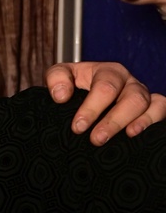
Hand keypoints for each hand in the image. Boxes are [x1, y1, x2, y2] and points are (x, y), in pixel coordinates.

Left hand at [46, 61, 165, 144]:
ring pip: (144, 103)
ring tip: (120, 137)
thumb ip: (57, 78)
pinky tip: (135, 133)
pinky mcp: (153, 108)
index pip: (104, 86)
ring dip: (132, 122)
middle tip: (96, 139)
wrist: (86, 101)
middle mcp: (127, 82)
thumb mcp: (62, 76)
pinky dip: (151, 120)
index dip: (92, 108)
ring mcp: (142, 95)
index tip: (78, 127)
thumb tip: (61, 95)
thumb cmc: (76, 89)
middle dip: (113, 120)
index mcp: (107, 73)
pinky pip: (160, 108)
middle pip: (129, 97)